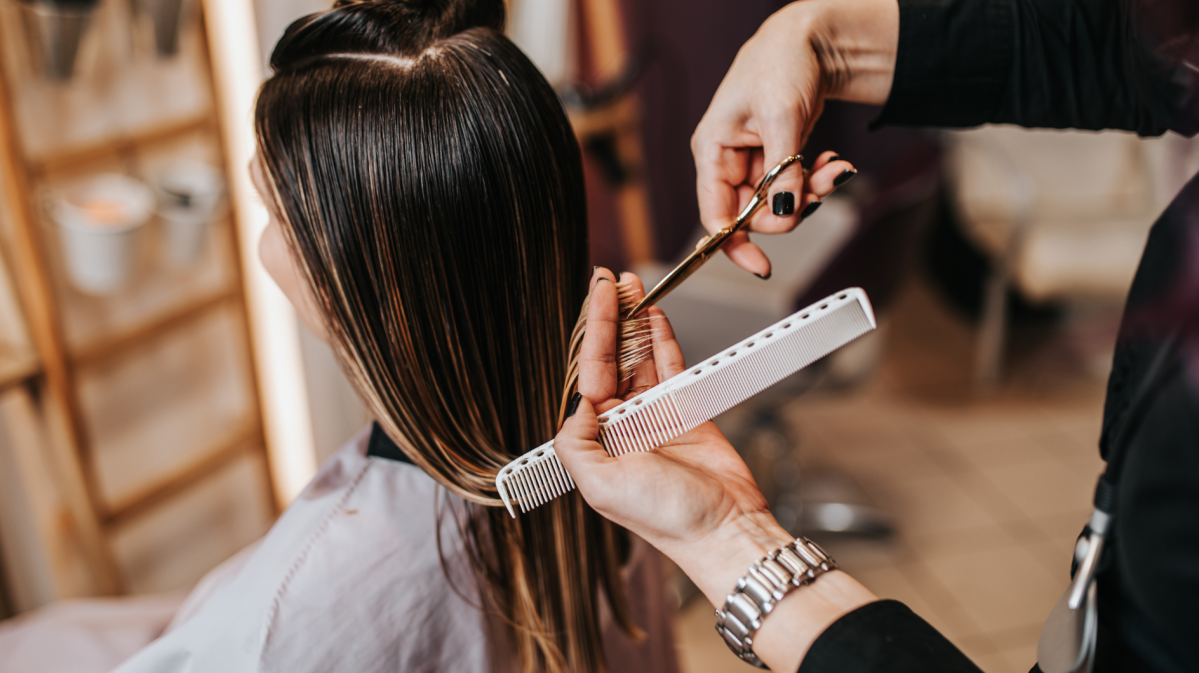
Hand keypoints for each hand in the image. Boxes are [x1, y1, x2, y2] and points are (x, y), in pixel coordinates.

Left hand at [557, 267, 876, 670]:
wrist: (723, 529)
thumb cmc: (665, 517)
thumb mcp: (599, 486)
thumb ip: (575, 442)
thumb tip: (576, 402)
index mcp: (596, 441)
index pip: (589, 373)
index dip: (594, 332)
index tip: (596, 296)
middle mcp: (622, 426)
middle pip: (612, 359)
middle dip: (612, 318)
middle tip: (611, 280)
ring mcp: (655, 416)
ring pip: (641, 358)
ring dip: (637, 322)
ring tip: (633, 286)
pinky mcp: (687, 412)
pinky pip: (672, 367)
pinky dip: (664, 340)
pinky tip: (656, 316)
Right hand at [691, 0, 899, 277]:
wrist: (810, 39)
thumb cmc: (781, 63)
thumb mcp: (782, 117)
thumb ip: (781, 171)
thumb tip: (781, 213)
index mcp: (712, 150)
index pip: (714, 215)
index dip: (734, 244)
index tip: (761, 265)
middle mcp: (728, 160)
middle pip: (752, 214)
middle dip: (790, 207)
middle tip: (822, 189)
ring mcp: (752, 161)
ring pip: (778, 203)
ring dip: (810, 192)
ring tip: (835, 169)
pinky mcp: (775, 158)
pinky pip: (793, 187)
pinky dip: (815, 180)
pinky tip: (832, 163)